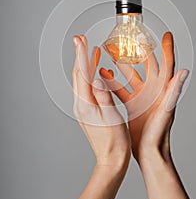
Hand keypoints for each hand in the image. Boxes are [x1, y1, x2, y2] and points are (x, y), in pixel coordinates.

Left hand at [72, 35, 130, 170]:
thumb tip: (98, 78)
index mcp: (85, 104)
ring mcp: (83, 108)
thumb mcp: (112, 117)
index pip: (82, 74)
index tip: (80, 40)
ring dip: (86, 64)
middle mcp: (80, 105)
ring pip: (82, 80)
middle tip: (82, 39)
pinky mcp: (88, 110)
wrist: (111, 159)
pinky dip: (90, 76)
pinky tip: (97, 72)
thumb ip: (104, 97)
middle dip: (80, 55)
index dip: (82, 55)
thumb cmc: (114, 141)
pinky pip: (87, 88)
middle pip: (78, 74)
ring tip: (92, 51)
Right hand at [100, 32, 188, 164]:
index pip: (167, 64)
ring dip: (122, 64)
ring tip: (111, 53)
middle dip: (138, 51)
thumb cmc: (159, 134)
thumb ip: (174, 90)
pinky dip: (113, 82)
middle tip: (130, 39)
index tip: (166, 34)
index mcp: (163, 89)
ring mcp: (142, 97)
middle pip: (146, 65)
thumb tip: (184, 71)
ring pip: (131, 75)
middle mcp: (153, 90)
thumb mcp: (166, 110)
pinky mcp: (133, 104)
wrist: (149, 152)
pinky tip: (103, 76)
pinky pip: (121, 89)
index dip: (167, 49)